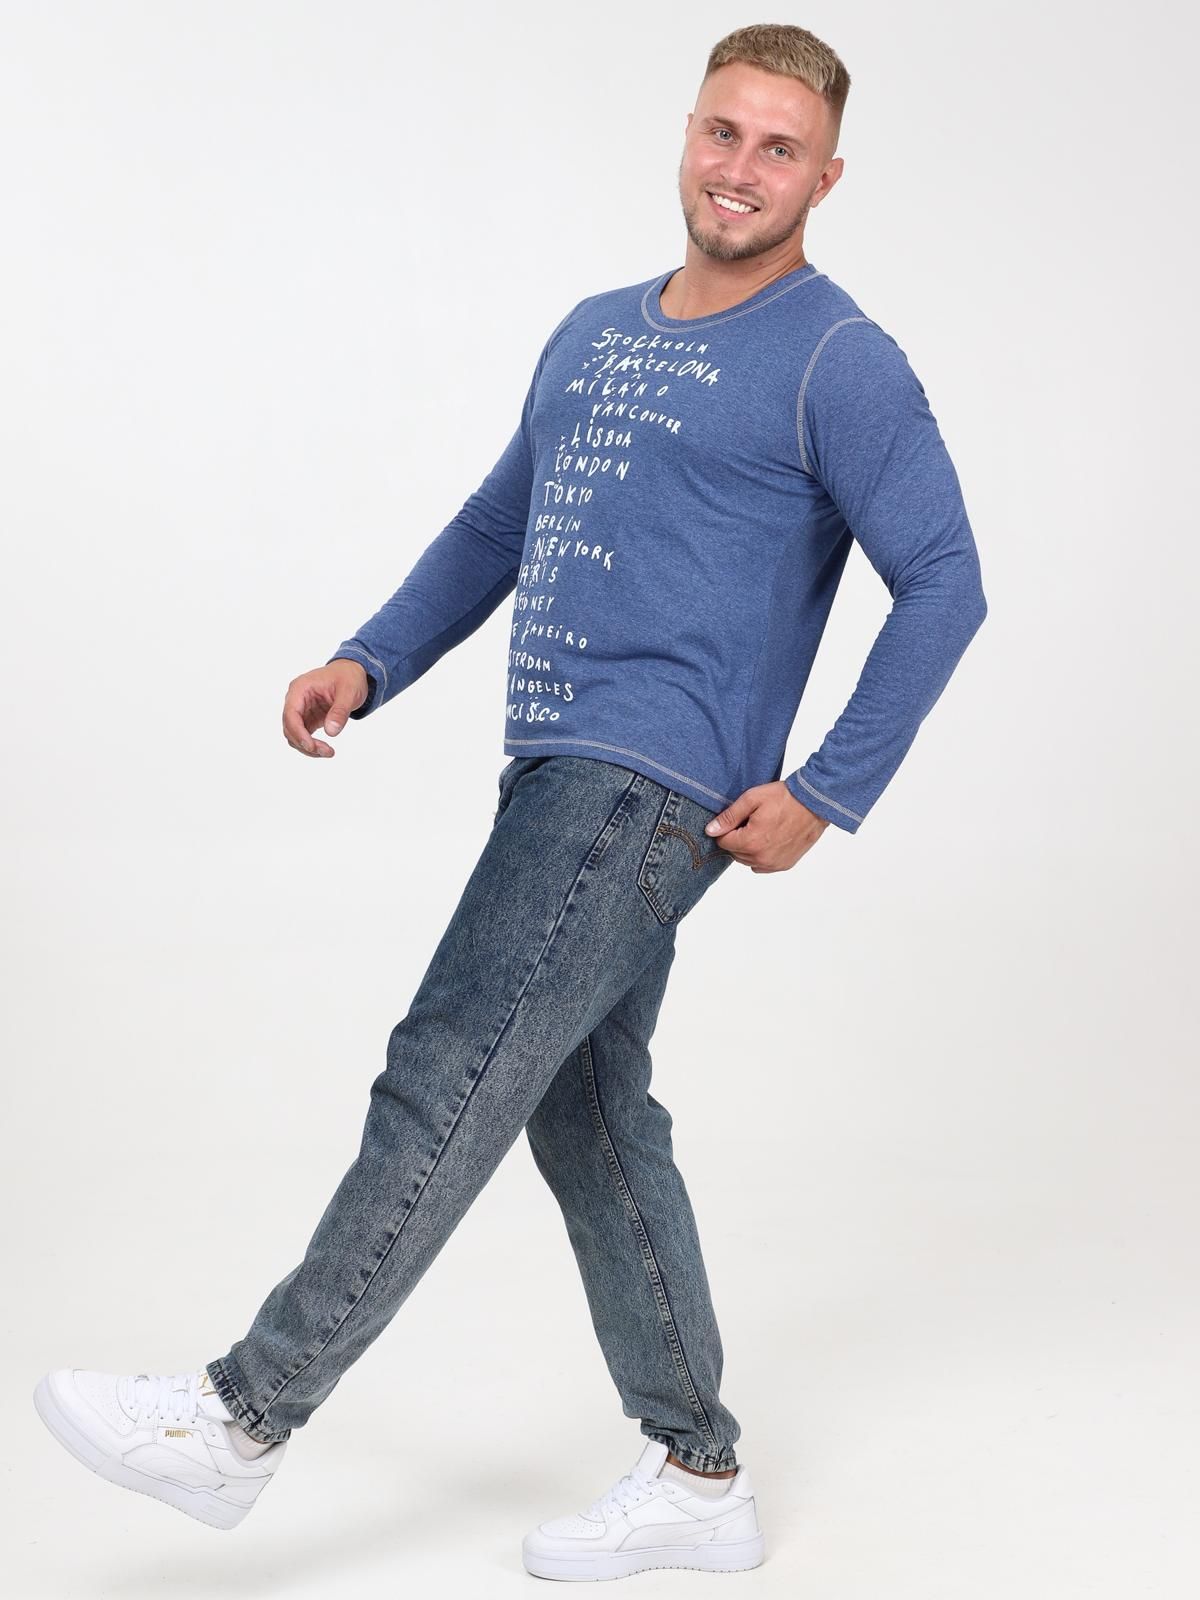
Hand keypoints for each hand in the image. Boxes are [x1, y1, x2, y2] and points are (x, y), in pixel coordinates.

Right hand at [282, 660, 368, 757]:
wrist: (351, 672)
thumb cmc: (348, 677)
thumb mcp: (349, 691)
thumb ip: (340, 711)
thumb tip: (331, 732)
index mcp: (300, 688)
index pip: (291, 714)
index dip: (298, 732)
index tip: (312, 746)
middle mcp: (296, 699)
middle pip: (290, 727)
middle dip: (305, 743)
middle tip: (327, 751)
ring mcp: (300, 709)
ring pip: (294, 734)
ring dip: (308, 747)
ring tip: (328, 752)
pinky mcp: (307, 718)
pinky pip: (303, 735)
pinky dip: (311, 745)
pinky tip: (325, 750)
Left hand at [704, 781, 829, 871]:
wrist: (815, 803)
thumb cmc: (785, 798)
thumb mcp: (752, 799)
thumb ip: (729, 816)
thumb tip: (710, 831)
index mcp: (750, 841)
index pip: (723, 842)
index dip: (728, 828)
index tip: (740, 818)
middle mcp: (761, 858)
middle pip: (734, 852)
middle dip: (738, 838)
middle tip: (752, 821)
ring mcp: (774, 864)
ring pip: (747, 860)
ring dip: (749, 848)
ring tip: (762, 829)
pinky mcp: (785, 865)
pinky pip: (762, 866)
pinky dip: (761, 855)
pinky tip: (770, 839)